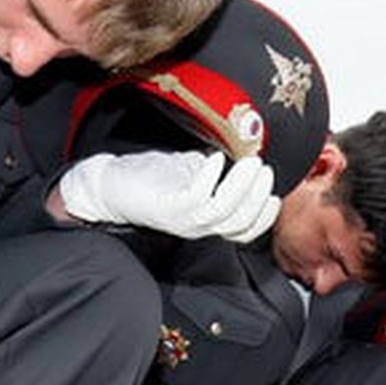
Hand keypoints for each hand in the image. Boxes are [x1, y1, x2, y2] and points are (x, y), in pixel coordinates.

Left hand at [58, 149, 278, 242]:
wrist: (111, 186)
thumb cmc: (151, 178)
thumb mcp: (192, 173)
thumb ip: (217, 172)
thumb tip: (241, 153)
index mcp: (204, 222)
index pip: (244, 232)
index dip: (264, 217)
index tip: (274, 194)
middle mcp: (196, 228)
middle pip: (240, 223)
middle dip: (258, 196)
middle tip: (263, 168)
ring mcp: (182, 221)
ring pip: (224, 213)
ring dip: (241, 187)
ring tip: (249, 162)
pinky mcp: (168, 210)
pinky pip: (198, 198)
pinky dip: (210, 178)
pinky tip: (214, 159)